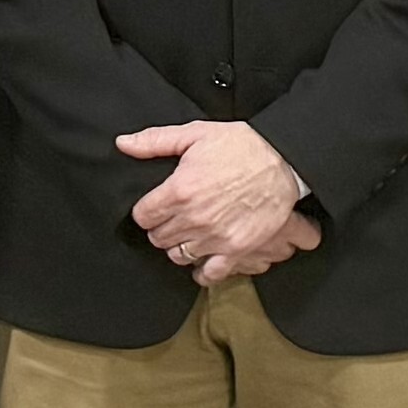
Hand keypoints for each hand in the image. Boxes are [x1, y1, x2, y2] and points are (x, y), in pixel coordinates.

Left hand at [116, 119, 314, 283]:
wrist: (284, 161)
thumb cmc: (242, 146)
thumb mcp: (196, 133)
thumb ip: (155, 140)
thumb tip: (123, 144)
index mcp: (179, 190)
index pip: (143, 216)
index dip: (147, 210)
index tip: (154, 206)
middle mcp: (193, 218)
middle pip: (158, 237)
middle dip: (161, 227)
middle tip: (172, 217)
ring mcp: (214, 237)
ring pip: (178, 255)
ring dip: (179, 245)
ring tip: (188, 233)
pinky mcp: (235, 250)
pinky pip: (209, 273)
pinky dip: (201, 270)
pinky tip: (201, 260)